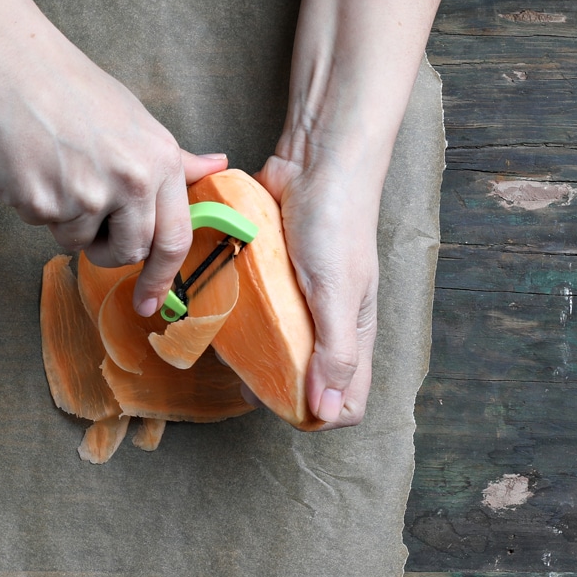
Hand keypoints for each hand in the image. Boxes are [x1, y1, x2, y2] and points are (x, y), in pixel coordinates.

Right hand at [0, 35, 227, 316]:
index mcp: (159, 161)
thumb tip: (216, 166)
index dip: (163, 277)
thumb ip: (173, 158)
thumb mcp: (135, 119)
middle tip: (90, 219)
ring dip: (66, 220)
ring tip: (56, 167)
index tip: (150, 302)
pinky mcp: (40, 202)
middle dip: (108, 249)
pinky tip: (31, 162)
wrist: (9, 63)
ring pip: (78, 242)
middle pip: (129, 252)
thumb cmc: (71, 86)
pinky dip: (35, 202)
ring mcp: (84, 195)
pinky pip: (42, 224)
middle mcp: (130, 182)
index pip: (174, 239)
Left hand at [254, 152, 380, 427]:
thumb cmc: (336, 224)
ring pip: (276, 350)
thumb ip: (335, 353)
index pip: (344, 403)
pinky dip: (240, 321)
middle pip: (304, 382)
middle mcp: (329, 326)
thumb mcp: (338, 293)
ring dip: (253, 357)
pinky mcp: (274, 280)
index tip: (278, 401)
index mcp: (355, 336)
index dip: (315, 414)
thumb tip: (325, 413)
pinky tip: (221, 315)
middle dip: (274, 388)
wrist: (315, 162)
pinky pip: (256, 313)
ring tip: (229, 347)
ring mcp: (300, 303)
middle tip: (244, 377)